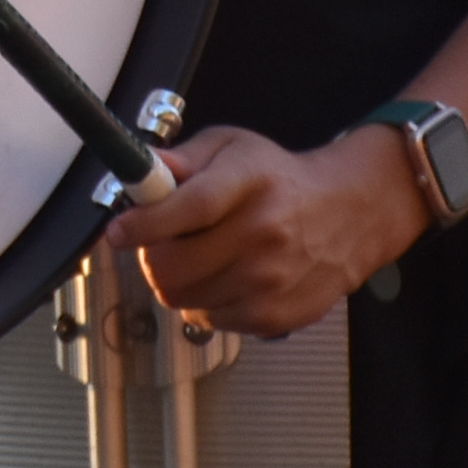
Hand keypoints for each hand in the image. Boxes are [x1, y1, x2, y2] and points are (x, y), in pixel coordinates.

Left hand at [111, 125, 428, 337]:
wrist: (348, 213)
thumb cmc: (280, 179)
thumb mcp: (233, 147)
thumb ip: (184, 158)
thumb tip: (142, 170)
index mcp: (249, 183)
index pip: (186, 209)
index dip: (142, 224)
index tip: (119, 231)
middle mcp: (262, 234)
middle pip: (172, 268)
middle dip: (152, 257)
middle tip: (160, 243)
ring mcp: (270, 281)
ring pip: (182, 299)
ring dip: (178, 281)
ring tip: (200, 257)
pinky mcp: (275, 316)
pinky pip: (209, 320)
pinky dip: (205, 301)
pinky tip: (224, 277)